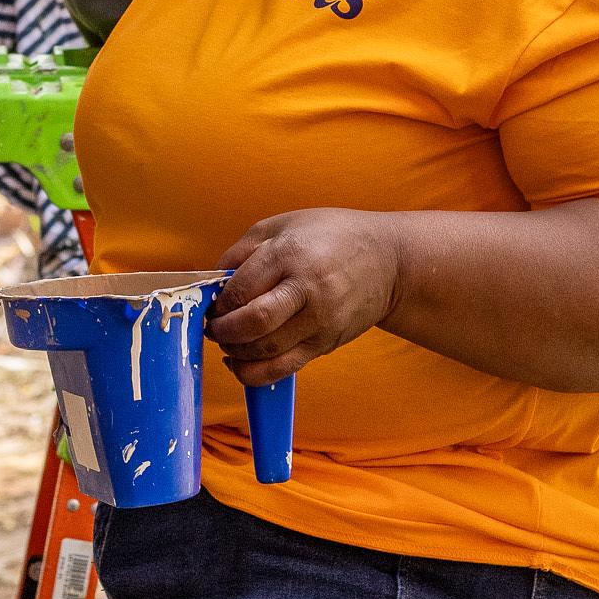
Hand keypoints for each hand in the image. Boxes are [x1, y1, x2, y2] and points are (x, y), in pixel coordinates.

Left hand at [207, 210, 401, 386]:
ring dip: (236, 353)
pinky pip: (285, 368)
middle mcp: (307, 289)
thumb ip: (242, 251)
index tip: (211, 305)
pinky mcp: (326, 343)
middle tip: (213, 328)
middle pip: (253, 323)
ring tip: (228, 342)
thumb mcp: (283, 224)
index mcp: (290, 253)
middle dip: (223, 331)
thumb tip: (211, 281)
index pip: (242, 288)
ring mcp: (320, 320)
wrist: (388, 261)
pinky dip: (256, 373)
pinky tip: (242, 362)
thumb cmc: (330, 235)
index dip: (218, 303)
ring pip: (267, 351)